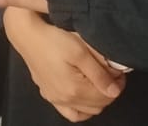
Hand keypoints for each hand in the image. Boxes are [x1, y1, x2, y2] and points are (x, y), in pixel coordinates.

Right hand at [4, 8, 124, 121]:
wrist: (27, 35)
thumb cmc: (53, 39)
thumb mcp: (81, 52)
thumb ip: (99, 73)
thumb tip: (114, 91)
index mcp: (74, 89)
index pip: (106, 97)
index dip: (117, 86)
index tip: (119, 73)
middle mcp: (64, 99)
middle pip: (98, 106)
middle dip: (108, 92)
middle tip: (111, 76)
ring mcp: (55, 99)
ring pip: (85, 111)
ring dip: (96, 100)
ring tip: (98, 83)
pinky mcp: (48, 95)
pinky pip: (69, 112)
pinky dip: (81, 108)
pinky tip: (83, 95)